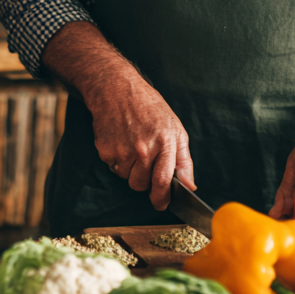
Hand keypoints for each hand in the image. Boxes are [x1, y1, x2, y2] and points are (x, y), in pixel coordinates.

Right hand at [90, 72, 194, 211]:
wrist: (116, 89)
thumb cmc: (148, 107)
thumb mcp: (175, 129)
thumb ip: (184, 160)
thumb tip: (189, 186)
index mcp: (165, 142)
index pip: (163, 181)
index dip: (162, 197)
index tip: (161, 204)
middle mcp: (143, 148)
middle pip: (141, 185)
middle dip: (144, 180)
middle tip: (144, 161)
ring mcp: (122, 150)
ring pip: (126, 178)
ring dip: (129, 169)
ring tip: (132, 146)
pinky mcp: (105, 150)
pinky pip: (112, 167)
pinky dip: (116, 160)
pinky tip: (120, 141)